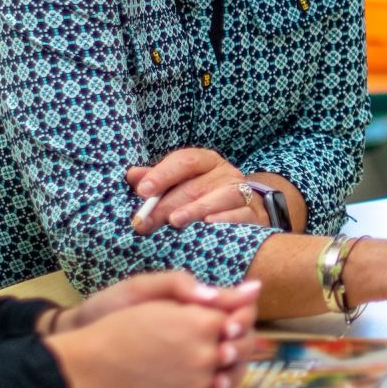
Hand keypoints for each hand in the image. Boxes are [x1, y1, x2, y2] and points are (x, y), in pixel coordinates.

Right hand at [45, 276, 260, 387]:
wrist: (88, 370)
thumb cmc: (120, 328)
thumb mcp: (161, 300)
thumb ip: (210, 296)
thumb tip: (255, 289)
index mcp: (203, 324)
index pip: (241, 318)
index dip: (232, 317)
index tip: (222, 319)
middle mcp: (208, 356)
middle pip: (239, 348)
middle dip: (229, 342)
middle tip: (206, 341)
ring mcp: (200, 385)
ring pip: (227, 375)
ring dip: (218, 368)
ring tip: (190, 361)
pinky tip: (179, 380)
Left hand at [126, 149, 251, 231]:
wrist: (249, 211)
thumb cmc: (207, 197)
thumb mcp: (184, 184)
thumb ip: (159, 180)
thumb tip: (131, 175)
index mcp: (206, 162)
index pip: (184, 160)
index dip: (163, 174)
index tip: (142, 191)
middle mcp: (226, 174)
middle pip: (195, 185)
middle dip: (167, 205)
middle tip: (145, 223)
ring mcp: (243, 193)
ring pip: (221, 197)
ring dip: (196, 209)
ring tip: (176, 221)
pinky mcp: (255, 215)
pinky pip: (242, 216)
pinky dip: (226, 220)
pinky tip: (210, 227)